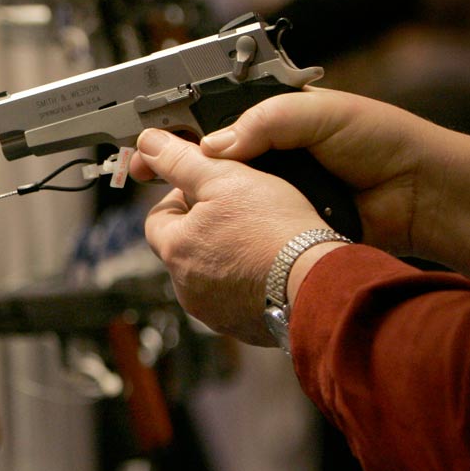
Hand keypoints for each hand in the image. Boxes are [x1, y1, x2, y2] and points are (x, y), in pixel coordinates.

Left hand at [130, 128, 327, 344]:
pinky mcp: (242, 326)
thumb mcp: (225, 178)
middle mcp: (186, 287)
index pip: (158, 216)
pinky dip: (248, 282)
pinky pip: (236, 298)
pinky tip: (272, 266)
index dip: (182, 197)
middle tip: (240, 211)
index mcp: (175, 250)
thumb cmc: (275, 230)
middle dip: (206, 227)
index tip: (209, 189)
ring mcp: (214, 311)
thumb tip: (149, 144)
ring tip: (261, 238)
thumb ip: (182, 160)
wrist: (320, 282)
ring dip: (227, 255)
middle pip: (185, 246)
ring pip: (210, 273)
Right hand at [173, 88, 469, 279]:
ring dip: (198, 198)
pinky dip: (230, 225)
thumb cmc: (382, 141)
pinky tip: (208, 226)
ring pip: (224, 192)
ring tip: (169, 202)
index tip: (147, 139)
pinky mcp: (286, 219)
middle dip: (173, 164)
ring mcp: (277, 186)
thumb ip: (264, 121)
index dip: (177, 126)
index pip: (212, 114)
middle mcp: (271, 149)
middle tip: (143, 172)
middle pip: (209, 156)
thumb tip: (214, 147)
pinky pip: (248, 221)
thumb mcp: (319, 114)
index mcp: (275, 114)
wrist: (422, 195)